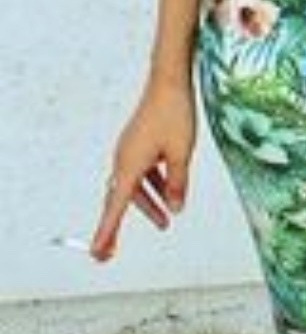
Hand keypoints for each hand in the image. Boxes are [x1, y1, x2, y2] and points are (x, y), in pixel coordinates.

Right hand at [89, 76, 195, 260]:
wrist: (169, 80)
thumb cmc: (174, 114)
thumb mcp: (181, 154)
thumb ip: (177, 184)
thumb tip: (176, 208)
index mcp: (130, 165)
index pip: (115, 208)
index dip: (106, 233)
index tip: (97, 254)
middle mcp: (124, 158)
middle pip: (119, 199)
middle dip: (117, 225)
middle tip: (110, 252)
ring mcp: (129, 148)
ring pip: (134, 184)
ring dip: (148, 202)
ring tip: (167, 218)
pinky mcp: (137, 140)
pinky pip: (141, 170)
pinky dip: (152, 183)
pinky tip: (169, 188)